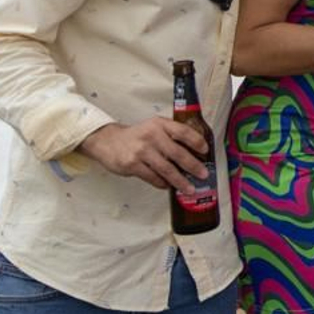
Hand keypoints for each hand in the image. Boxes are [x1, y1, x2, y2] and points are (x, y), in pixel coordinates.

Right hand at [79, 117, 209, 192]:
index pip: (183, 131)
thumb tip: (195, 154)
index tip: (206, 151)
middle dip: (193, 166)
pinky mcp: (132, 164)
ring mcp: (141, 151)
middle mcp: (151, 136)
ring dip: (180, 180)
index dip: (196, 141)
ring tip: (190, 188)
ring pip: (166, 169)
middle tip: (203, 175)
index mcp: (160, 124)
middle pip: (177, 153)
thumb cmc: (137, 136)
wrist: (107, 141)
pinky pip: (153, 177)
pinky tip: (169, 186)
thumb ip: (171, 136)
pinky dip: (163, 183)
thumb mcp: (154, 128)